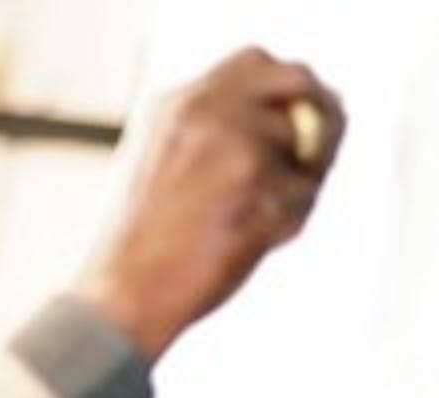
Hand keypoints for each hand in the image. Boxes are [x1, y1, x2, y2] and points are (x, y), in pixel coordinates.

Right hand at [77, 47, 345, 361]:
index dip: (281, 93)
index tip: (288, 123)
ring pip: (307, 148)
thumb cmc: (142, 242)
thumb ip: (215, 130)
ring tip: (246, 220)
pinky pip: (305, 197)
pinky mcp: (260, 188)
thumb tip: (292, 121)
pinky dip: (288, 222)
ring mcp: (236, 146)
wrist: (125, 291)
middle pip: (297, 87)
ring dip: (295, 184)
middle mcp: (207, 111)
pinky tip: (244, 242)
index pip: (256, 64)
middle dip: (313, 122)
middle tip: (306, 163)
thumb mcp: (163, 160)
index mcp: (177, 103)